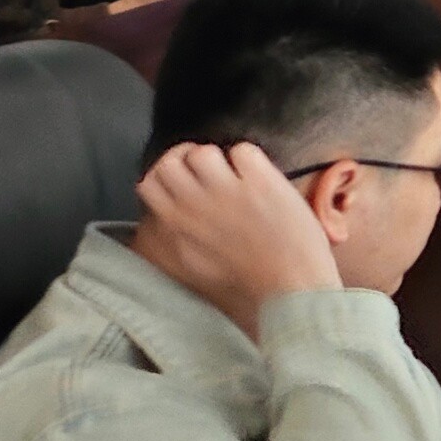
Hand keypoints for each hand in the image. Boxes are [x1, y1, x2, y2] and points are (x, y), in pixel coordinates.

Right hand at [139, 142, 346, 304]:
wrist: (292, 290)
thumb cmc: (249, 283)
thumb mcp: (193, 266)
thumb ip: (176, 238)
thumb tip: (169, 215)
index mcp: (173, 231)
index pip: (148, 184)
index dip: (168, 173)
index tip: (185, 175)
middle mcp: (190, 209)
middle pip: (168, 163)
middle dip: (188, 158)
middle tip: (211, 168)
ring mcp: (224, 193)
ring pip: (202, 152)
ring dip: (220, 158)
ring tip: (236, 174)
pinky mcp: (259, 183)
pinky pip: (244, 151)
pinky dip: (253, 159)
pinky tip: (261, 176)